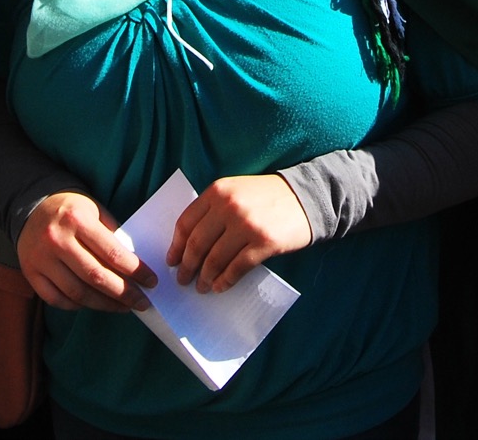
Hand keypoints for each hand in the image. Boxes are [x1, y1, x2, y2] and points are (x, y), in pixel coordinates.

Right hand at [18, 191, 155, 311]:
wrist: (33, 207)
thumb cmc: (72, 210)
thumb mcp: (95, 211)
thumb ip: (112, 237)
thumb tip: (134, 270)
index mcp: (76, 219)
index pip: (112, 252)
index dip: (135, 271)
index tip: (150, 282)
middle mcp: (56, 239)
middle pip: (95, 276)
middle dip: (123, 293)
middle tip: (142, 302)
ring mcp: (41, 258)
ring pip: (77, 293)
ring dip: (104, 304)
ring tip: (123, 307)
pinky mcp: (30, 273)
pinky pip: (57, 299)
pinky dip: (78, 306)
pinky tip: (94, 303)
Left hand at [167, 174, 311, 293]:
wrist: (305, 196)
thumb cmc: (266, 196)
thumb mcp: (235, 191)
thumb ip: (213, 208)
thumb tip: (188, 244)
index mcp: (217, 191)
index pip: (186, 223)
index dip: (176, 246)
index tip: (171, 261)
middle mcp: (229, 206)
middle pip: (197, 244)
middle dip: (187, 266)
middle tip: (183, 279)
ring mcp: (246, 225)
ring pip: (215, 259)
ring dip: (205, 277)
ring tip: (201, 287)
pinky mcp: (264, 242)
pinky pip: (237, 268)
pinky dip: (225, 281)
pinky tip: (220, 287)